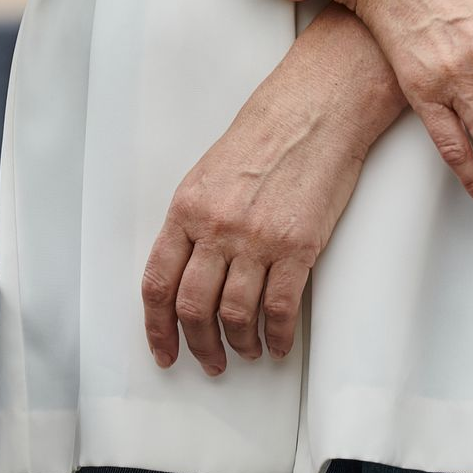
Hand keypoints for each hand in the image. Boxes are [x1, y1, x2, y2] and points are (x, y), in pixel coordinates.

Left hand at [140, 13, 397, 373]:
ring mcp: (257, 239)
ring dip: (238, 345)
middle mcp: (216, 228)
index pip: (158, 283)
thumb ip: (192, 222)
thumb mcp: (209, 173)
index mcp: (186, 209)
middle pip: (193, 309)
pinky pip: (280, 309)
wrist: (315, 110)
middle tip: (208, 362)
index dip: (157, 328)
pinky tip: (278, 345)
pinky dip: (277, 337)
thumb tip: (186, 273)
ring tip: (245, 352)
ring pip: (235, 316)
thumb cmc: (264, 135)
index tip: (163, 351)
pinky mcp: (298, 247)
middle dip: (197, 346)